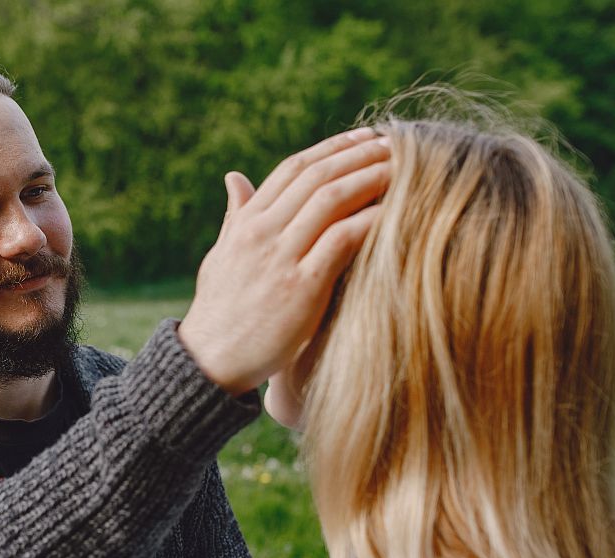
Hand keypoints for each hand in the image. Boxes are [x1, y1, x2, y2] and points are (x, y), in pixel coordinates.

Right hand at [179, 128, 389, 394]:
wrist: (210, 361)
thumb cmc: (219, 312)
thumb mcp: (221, 256)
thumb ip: (236, 216)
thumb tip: (235, 178)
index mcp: (246, 223)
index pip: (293, 168)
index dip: (333, 148)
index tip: (365, 138)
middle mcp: (261, 233)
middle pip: (317, 176)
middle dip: (360, 155)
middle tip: (396, 144)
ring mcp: (280, 258)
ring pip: (331, 200)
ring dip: (371, 179)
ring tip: (404, 169)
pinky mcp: (300, 288)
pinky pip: (341, 240)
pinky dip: (370, 220)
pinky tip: (395, 212)